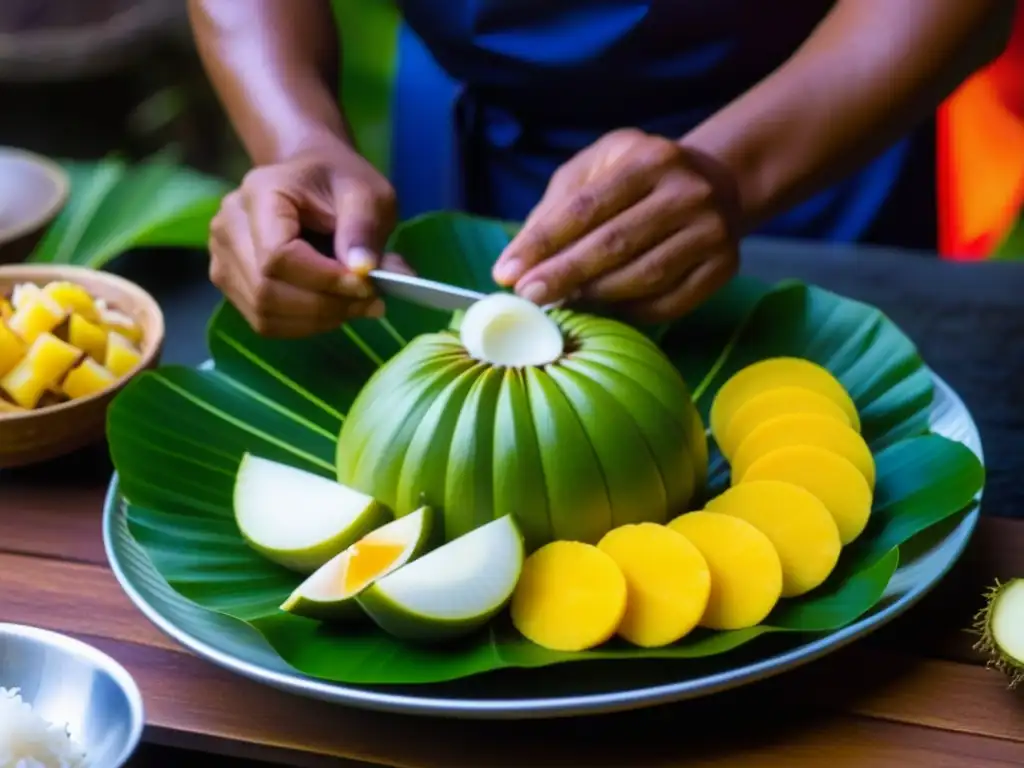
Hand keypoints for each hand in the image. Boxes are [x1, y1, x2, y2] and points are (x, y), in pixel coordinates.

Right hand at [208, 137, 412, 337]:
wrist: (311, 180)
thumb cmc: (339, 182)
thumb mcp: (366, 192)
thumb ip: (365, 227)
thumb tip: (363, 270)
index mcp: (260, 193)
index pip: (278, 255)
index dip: (324, 280)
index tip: (366, 285)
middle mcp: (228, 226)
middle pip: (267, 291)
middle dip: (325, 306)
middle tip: (371, 301)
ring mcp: (223, 257)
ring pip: (264, 313)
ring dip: (318, 320)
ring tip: (356, 305)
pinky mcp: (231, 283)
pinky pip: (264, 321)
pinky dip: (304, 325)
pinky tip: (332, 309)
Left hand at [491, 128, 740, 322]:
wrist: (716, 183)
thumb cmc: (638, 177)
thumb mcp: (596, 170)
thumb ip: (555, 208)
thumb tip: (516, 263)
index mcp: (649, 158)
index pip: (585, 207)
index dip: (542, 243)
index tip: (506, 274)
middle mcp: (687, 192)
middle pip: (614, 243)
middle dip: (563, 274)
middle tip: (527, 297)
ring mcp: (712, 231)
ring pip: (643, 277)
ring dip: (595, 296)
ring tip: (562, 303)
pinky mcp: (725, 266)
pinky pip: (669, 302)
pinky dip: (630, 311)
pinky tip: (605, 310)